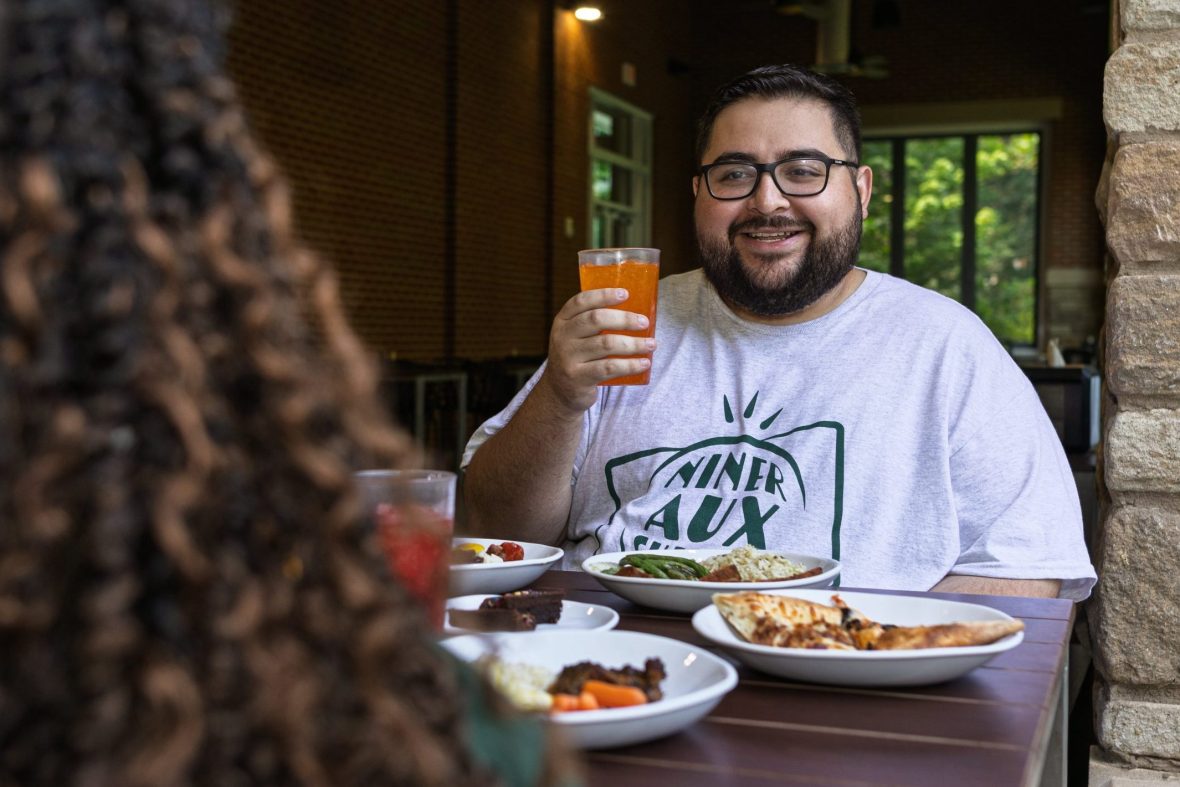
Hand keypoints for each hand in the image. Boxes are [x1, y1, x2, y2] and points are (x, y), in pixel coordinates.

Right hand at [540, 287, 654, 412]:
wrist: (561, 391)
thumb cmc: (580, 357)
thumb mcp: (578, 336)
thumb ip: (596, 323)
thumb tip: (637, 310)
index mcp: (563, 320)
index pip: (581, 301)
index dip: (603, 295)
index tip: (625, 294)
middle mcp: (562, 336)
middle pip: (596, 319)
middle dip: (624, 319)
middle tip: (644, 322)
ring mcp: (568, 357)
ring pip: (606, 344)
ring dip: (634, 343)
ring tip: (651, 344)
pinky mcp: (578, 377)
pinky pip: (609, 368)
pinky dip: (630, 365)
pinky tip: (644, 363)